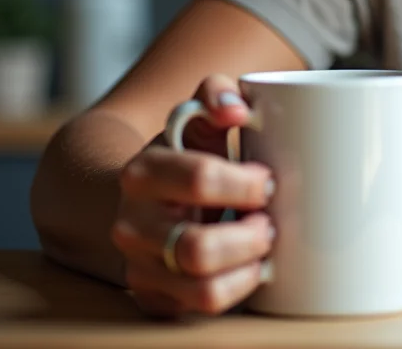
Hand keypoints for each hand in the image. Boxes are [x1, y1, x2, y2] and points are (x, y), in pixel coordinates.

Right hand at [110, 75, 274, 316]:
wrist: (148, 197)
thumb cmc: (190, 154)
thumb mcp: (199, 117)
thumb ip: (217, 93)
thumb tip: (238, 107)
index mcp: (143, 172)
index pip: (198, 178)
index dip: (246, 182)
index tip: (269, 179)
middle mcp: (131, 224)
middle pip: (198, 248)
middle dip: (250, 236)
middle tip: (270, 221)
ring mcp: (139, 266)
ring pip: (204, 288)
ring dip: (247, 267)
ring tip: (262, 245)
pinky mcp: (154, 296)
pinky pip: (202, 307)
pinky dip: (239, 289)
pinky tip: (251, 266)